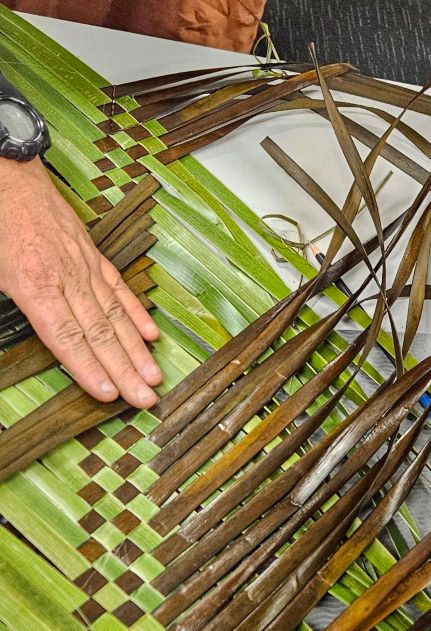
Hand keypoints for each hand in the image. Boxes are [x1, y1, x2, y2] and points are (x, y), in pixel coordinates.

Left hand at [0, 157, 160, 406]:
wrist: (7, 170)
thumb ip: (11, 300)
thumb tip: (31, 332)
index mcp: (33, 284)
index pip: (66, 337)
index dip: (89, 368)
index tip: (109, 395)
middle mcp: (65, 278)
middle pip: (99, 333)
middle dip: (124, 371)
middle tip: (145, 400)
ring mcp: (82, 266)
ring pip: (113, 314)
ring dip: (135, 350)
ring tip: (153, 377)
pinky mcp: (90, 254)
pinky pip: (116, 287)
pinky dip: (135, 313)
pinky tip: (149, 335)